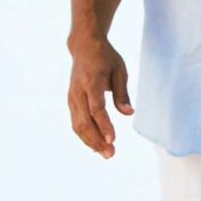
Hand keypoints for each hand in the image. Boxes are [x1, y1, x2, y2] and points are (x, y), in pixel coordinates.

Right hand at [67, 38, 132, 156]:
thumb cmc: (105, 58)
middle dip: (97, 140)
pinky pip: (76, 122)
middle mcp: (78, 91)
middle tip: (111, 154)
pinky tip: (96, 144)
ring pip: (78, 125)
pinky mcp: (71, 101)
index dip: (104, 125)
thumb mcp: (119, 70)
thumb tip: (129, 113)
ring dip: (91, 141)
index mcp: (91, 81)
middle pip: (85, 121)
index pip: (96, 108)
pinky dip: (85, 135)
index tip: (113, 139)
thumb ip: (122, 93)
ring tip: (106, 153)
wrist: (84, 46)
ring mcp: (72, 97)